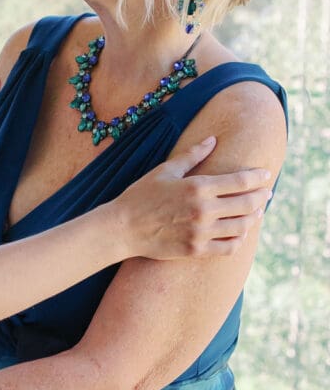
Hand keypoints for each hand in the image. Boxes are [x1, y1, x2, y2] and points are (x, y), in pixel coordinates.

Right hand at [114, 136, 272, 259]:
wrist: (122, 228)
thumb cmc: (140, 195)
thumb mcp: (164, 170)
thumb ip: (192, 155)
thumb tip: (213, 139)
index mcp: (197, 187)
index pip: (239, 181)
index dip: (256, 177)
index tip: (265, 174)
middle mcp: (203, 210)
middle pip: (246, 203)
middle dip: (261, 196)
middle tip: (266, 192)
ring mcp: (201, 232)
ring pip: (241, 226)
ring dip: (253, 217)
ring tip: (257, 211)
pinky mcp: (197, 250)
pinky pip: (229, 247)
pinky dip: (239, 239)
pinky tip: (240, 232)